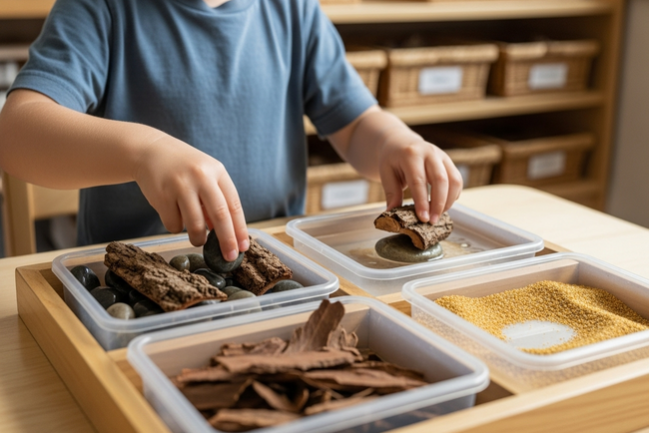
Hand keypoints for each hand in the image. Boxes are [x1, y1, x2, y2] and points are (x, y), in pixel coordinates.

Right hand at [133, 134, 248, 259]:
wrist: (149, 151)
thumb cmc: (184, 168)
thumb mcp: (205, 176)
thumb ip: (217, 201)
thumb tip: (226, 234)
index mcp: (217, 171)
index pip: (234, 205)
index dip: (240, 229)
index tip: (243, 247)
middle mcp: (201, 176)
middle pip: (220, 216)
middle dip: (227, 241)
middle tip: (230, 257)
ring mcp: (180, 185)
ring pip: (195, 225)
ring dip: (198, 239)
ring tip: (197, 239)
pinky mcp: (162, 195)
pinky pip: (174, 225)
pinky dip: (176, 227)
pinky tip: (173, 214)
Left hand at [379, 135, 462, 222]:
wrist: (400, 142)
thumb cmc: (392, 159)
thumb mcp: (386, 173)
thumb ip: (391, 193)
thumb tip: (391, 214)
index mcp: (411, 154)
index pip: (418, 181)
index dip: (422, 202)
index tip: (423, 218)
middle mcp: (429, 152)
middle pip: (440, 180)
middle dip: (438, 204)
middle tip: (432, 221)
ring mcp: (442, 156)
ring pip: (454, 180)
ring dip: (448, 201)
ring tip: (437, 215)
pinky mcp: (448, 162)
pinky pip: (457, 180)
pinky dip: (453, 195)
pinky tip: (443, 205)